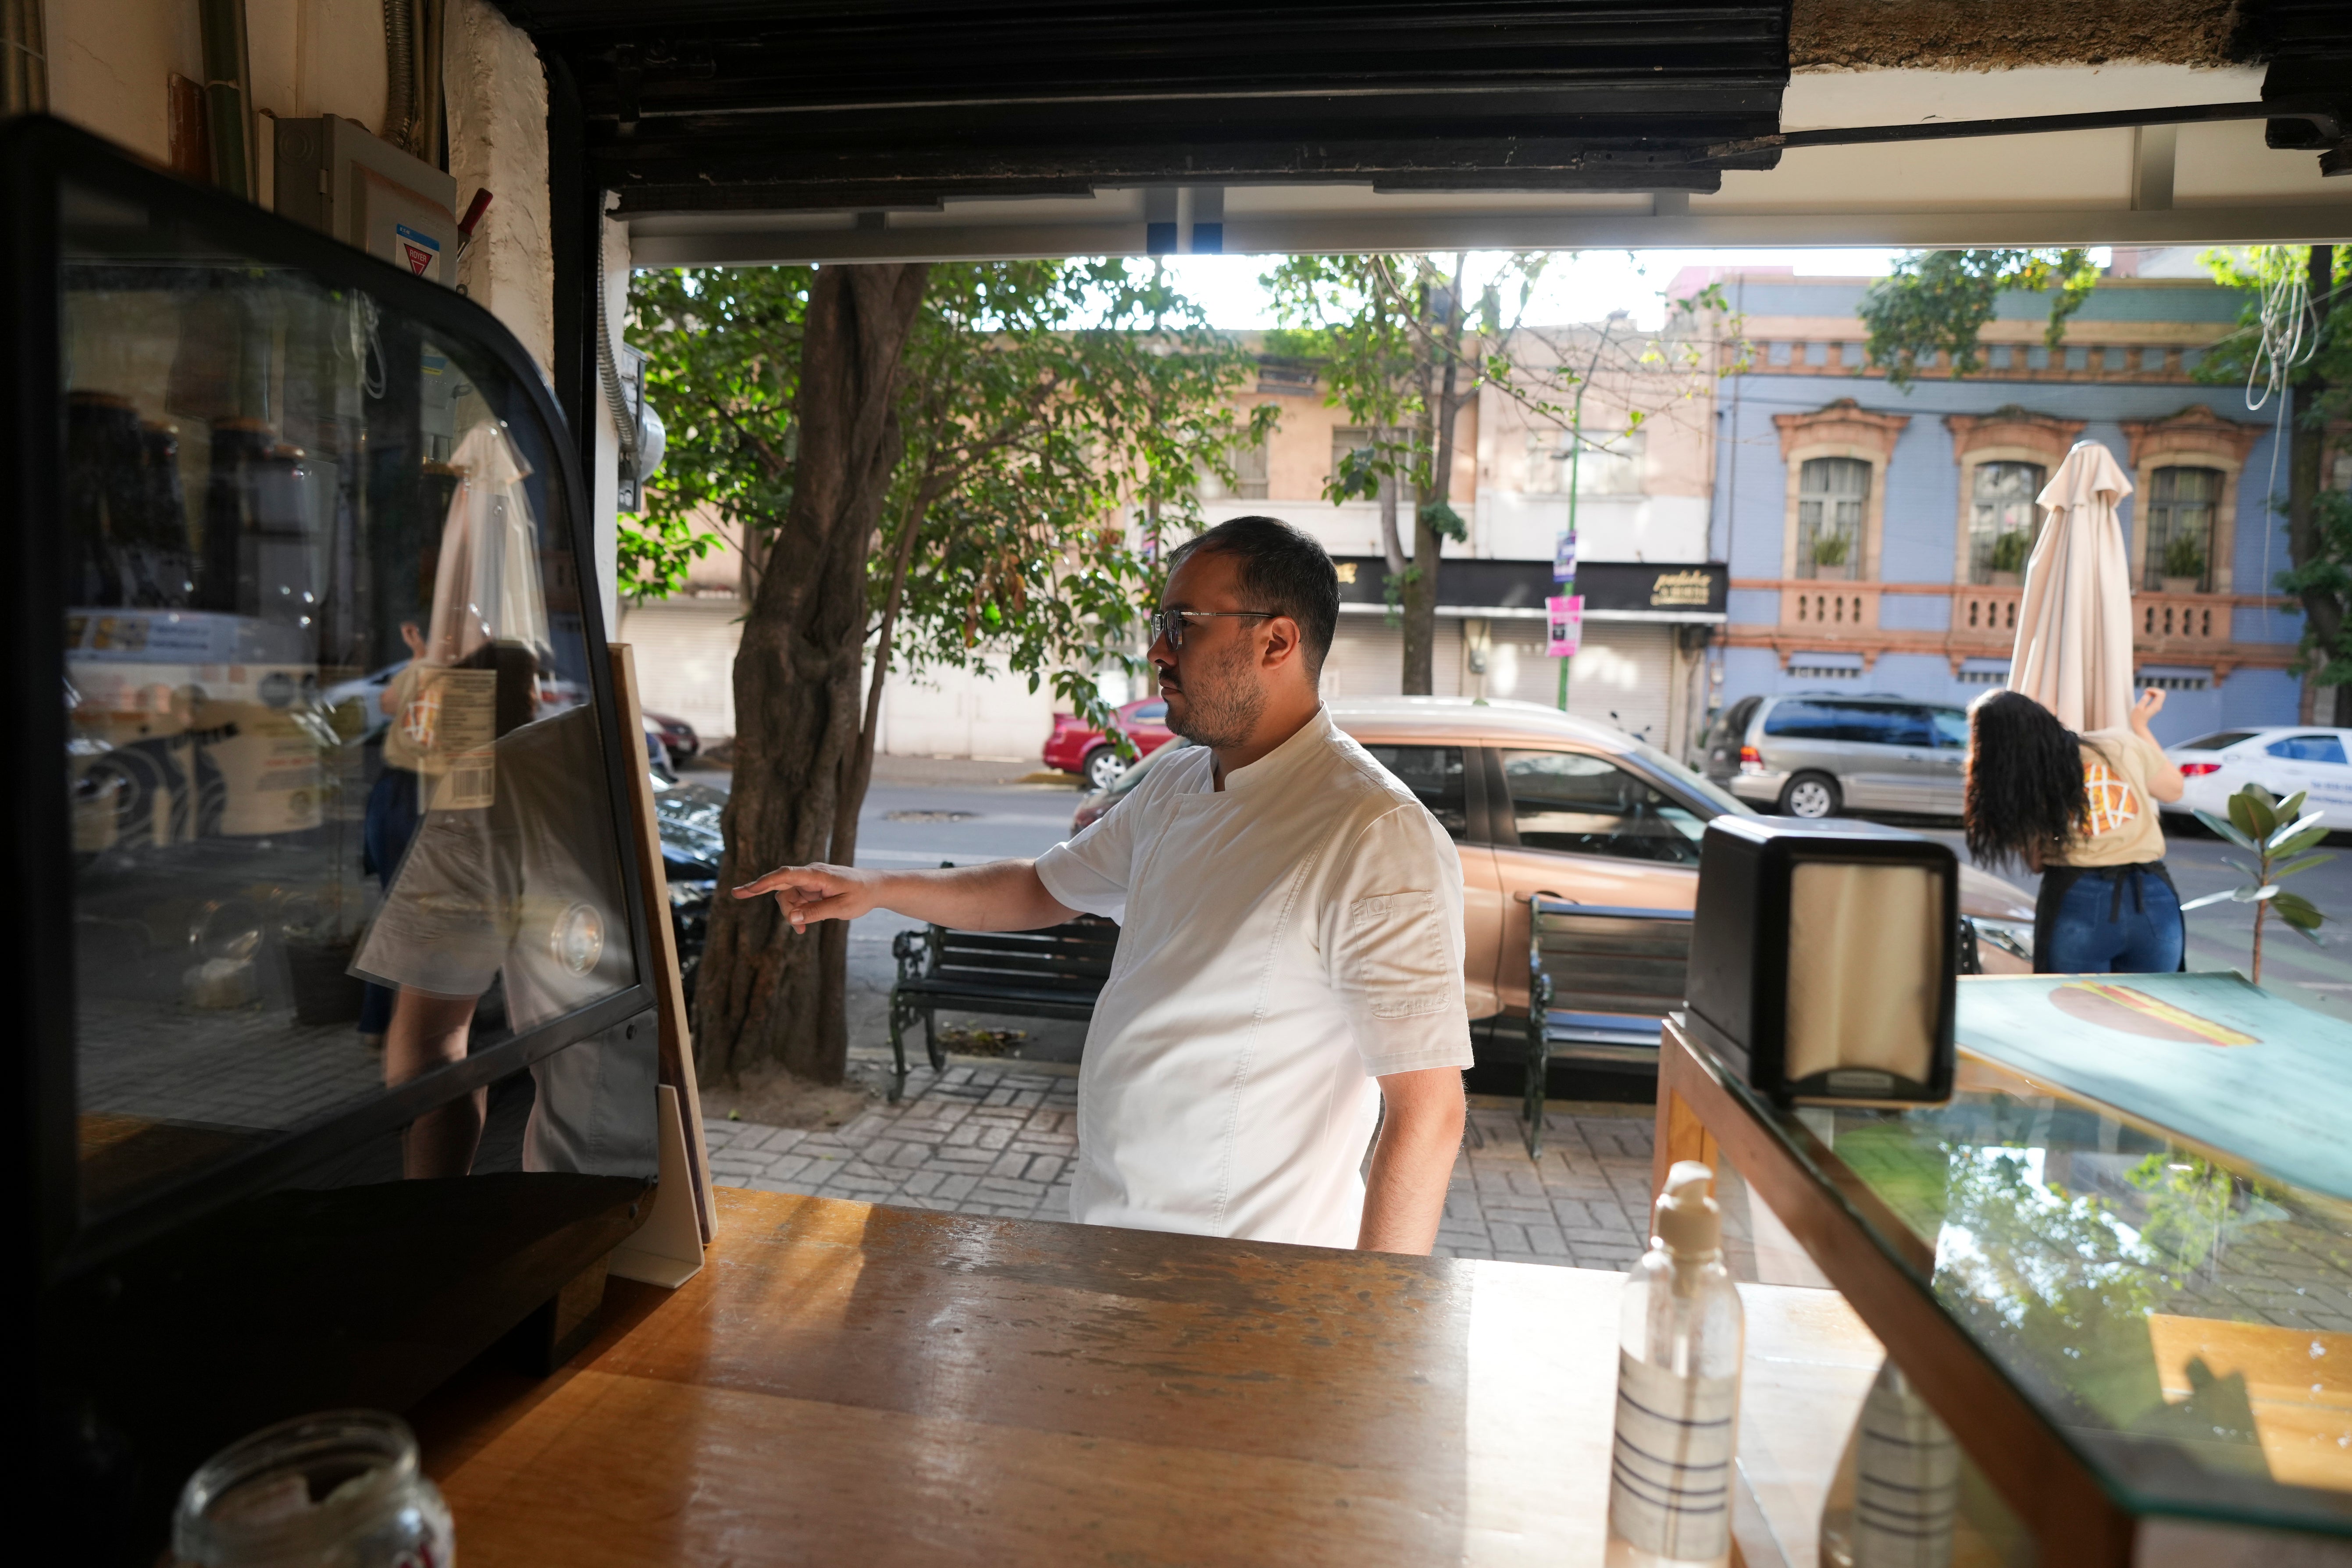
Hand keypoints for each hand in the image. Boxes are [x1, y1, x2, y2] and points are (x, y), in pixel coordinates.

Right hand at [731, 863, 878, 931]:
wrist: (875, 887)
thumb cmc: (860, 895)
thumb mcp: (841, 908)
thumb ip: (816, 912)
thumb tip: (791, 918)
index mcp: (816, 874)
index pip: (785, 875)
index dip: (763, 883)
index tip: (744, 891)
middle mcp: (810, 874)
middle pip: (782, 888)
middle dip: (777, 904)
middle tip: (788, 925)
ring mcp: (810, 881)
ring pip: (788, 897)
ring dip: (791, 913)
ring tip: (802, 930)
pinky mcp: (811, 888)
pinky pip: (796, 900)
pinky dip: (797, 913)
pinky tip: (802, 926)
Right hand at [2131, 687, 2166, 729]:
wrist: (2139, 725)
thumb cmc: (2137, 717)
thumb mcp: (2138, 708)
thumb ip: (2144, 700)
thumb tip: (2148, 694)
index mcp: (2155, 706)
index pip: (2160, 694)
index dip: (2153, 690)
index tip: (2145, 692)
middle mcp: (2158, 706)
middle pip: (2162, 693)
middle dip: (2154, 690)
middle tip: (2145, 692)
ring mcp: (2157, 706)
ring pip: (2160, 694)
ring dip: (2153, 692)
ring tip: (2145, 693)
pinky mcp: (2155, 706)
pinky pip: (2157, 697)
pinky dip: (2152, 694)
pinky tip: (2146, 695)